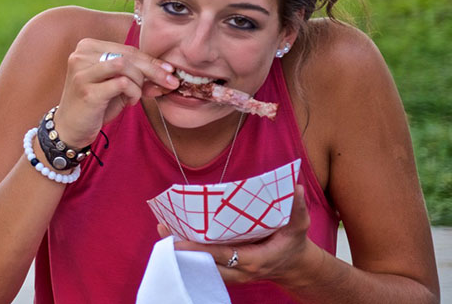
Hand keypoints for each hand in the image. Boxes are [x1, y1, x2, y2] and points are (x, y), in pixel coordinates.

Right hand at [54, 39, 177, 147]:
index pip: (127, 48)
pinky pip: (121, 84)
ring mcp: (82, 72)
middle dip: (153, 70)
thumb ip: (136, 75)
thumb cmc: (95, 104)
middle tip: (170, 82)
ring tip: (136, 96)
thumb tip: (166, 72)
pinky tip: (129, 102)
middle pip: (128, 55)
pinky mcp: (86, 90)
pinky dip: (133, 93)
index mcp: (88, 47)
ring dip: (138, 82)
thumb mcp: (116, 85)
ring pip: (124, 65)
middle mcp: (81, 55)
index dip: (151, 60)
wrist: (70, 128)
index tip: (170, 70)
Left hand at [169, 185, 321, 285]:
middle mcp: (240, 271)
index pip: (222, 256)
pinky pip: (204, 266)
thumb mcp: (299, 226)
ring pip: (201, 267)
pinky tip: (174, 237)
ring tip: (163, 230)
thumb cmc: (293, 244)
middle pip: (205, 264)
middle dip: (183, 250)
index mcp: (254, 261)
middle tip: (163, 230)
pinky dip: (189, 254)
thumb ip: (296, 209)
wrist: (293, 266)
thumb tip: (295, 188)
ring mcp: (233, 274)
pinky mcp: (227, 272)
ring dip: (182, 252)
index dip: (200, 249)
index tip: (179, 241)